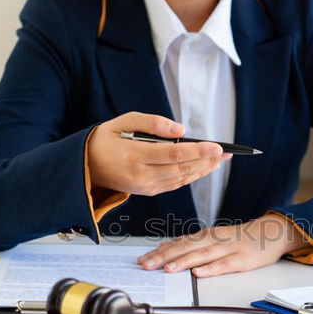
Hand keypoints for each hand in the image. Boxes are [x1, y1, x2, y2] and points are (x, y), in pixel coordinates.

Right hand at [87, 112, 230, 195]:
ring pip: (181, 179)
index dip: (197, 151)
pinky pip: (175, 184)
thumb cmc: (104, 140)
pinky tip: (203, 168)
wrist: (86, 167)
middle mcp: (140, 175)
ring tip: (220, 160)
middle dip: (206, 161)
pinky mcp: (148, 192)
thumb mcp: (123, 122)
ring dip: (203, 170)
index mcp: (133, 156)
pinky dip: (191, 176)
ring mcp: (145, 187)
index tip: (216, 146)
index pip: (173, 154)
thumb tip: (180, 130)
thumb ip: (151, 123)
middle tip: (226, 153)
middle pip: (181, 169)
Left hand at [137, 214, 310, 277]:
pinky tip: (200, 273)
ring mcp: (229, 248)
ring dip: (184, 262)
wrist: (270, 233)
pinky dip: (212, 268)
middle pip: (186, 248)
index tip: (141, 261)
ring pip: (203, 254)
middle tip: (146, 266)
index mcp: (205, 236)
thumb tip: (164, 247)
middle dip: (164, 257)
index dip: (158, 253)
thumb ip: (189, 243)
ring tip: (168, 269)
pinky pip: (226, 264)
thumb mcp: (212, 238)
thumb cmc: (238, 239)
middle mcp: (214, 240)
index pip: (177, 244)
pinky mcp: (243, 259)